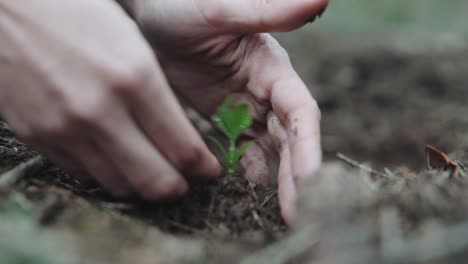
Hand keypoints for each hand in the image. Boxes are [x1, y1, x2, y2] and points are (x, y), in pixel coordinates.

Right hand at [0, 0, 220, 198]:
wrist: (7, 6)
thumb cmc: (77, 11)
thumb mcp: (131, 41)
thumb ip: (156, 92)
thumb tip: (180, 133)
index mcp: (135, 78)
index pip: (184, 148)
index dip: (204, 168)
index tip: (209, 170)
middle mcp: (101, 111)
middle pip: (156, 182)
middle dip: (178, 188)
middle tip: (185, 183)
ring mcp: (65, 128)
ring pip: (119, 185)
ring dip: (142, 185)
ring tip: (151, 171)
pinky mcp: (37, 136)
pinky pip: (82, 173)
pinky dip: (105, 172)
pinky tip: (114, 157)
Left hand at [125, 0, 327, 223]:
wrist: (147, 13)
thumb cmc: (182, 3)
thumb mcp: (220, 9)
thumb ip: (268, 11)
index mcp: (272, 67)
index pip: (299, 111)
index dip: (307, 146)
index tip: (309, 181)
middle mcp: (265, 90)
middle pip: (289, 139)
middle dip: (296, 176)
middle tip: (296, 216)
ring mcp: (244, 105)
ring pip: (270, 149)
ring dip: (277, 180)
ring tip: (278, 215)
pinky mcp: (223, 116)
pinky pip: (241, 148)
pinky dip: (247, 169)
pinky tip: (244, 192)